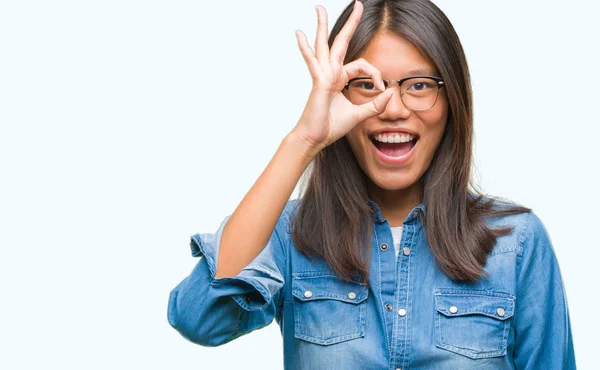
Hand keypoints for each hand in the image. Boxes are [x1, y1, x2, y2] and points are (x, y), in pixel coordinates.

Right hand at [292, 1, 392, 152]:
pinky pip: (313, 62)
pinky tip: (299, 34)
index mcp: (339, 79)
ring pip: (324, 45)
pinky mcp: (318, 82)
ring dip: (322, 25)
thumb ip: (375, 105)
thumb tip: (390, 92)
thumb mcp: (360, 114)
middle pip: (341, 42)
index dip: (375, 74)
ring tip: (319, 8)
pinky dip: (305, 48)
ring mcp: (322, 75)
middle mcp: (330, 73)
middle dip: (351, 23)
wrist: (314, 139)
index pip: (362, 65)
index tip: (381, 89)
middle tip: (358, 3)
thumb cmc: (330, 127)